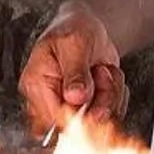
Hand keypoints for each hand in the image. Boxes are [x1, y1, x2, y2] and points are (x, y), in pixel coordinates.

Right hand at [19, 4, 128, 133]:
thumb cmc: (74, 30)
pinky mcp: (87, 111)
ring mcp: (70, 108)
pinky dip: (117, 97)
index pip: (54, 117)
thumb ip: (75, 72)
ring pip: (99, 121)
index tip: (92, 92)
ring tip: (102, 70)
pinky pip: (111, 117)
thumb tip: (74, 97)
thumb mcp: (74, 44)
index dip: (78, 112)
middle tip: (100, 72)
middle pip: (79, 124)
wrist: (88, 28)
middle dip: (100, 100)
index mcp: (36, 85)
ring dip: (111, 95)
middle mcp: (49, 102)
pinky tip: (108, 77)